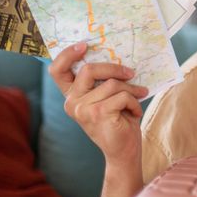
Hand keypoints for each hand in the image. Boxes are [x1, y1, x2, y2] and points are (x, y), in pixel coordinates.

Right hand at [48, 43, 147, 164]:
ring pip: (112, 83)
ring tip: (138, 97)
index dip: (67, 54)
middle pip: (89, 69)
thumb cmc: (118, 121)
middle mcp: (72, 102)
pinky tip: (134, 112)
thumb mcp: (107, 98)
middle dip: (115, 68)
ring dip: (132, 90)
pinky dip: (134, 102)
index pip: (58, 70)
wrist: (123, 152)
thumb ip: (103, 81)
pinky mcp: (97, 113)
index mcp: (72, 95)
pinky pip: (122, 95)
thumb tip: (117, 55)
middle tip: (131, 72)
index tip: (84, 45)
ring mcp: (82, 108)